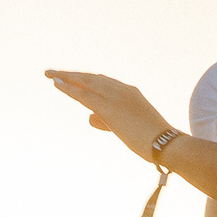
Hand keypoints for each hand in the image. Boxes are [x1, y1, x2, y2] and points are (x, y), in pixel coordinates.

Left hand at [44, 70, 172, 164]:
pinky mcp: (109, 109)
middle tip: (52, 72)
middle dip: (71, 75)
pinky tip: (57, 84)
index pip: (101, 80)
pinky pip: (84, 96)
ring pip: (85, 83)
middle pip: (90, 78)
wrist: (166, 144)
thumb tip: (89, 117)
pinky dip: (69, 89)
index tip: (70, 77)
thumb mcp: (127, 127)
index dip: (83, 78)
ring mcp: (115, 97)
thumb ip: (106, 121)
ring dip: (66, 77)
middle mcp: (121, 89)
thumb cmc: (151, 140)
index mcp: (128, 91)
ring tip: (50, 74)